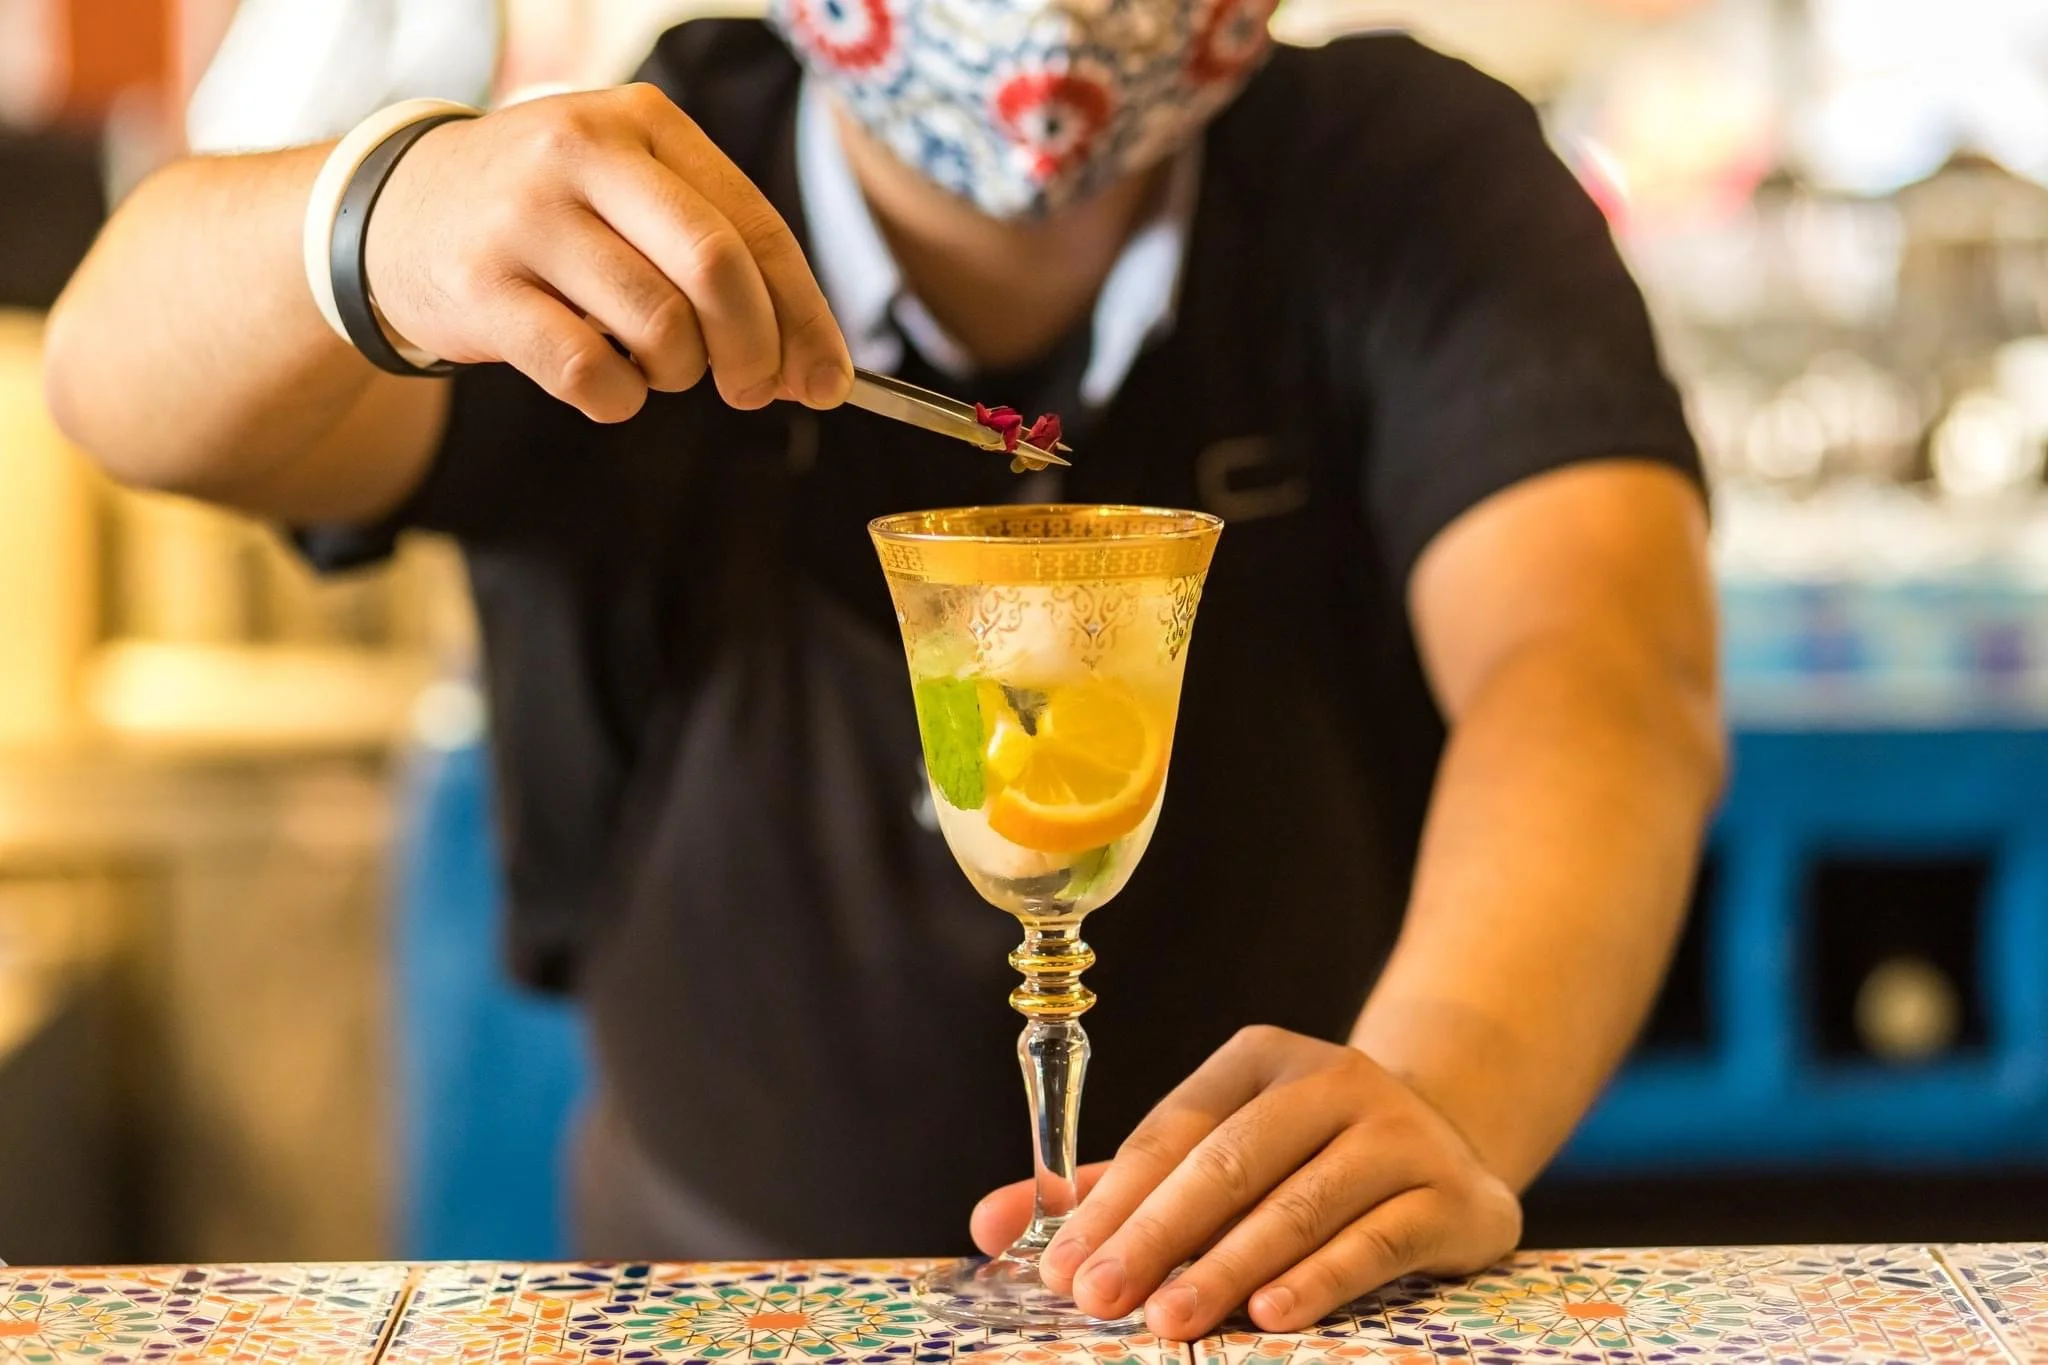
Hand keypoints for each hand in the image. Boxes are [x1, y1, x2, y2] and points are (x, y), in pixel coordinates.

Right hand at [362, 84, 850, 420]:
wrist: (394, 211)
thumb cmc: (548, 216)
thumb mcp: (632, 197)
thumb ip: (721, 264)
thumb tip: (809, 369)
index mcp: (642, 123)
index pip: (756, 228)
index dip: (805, 316)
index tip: (829, 379)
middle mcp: (582, 153)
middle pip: (717, 269)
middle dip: (756, 351)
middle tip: (754, 391)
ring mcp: (526, 219)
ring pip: (659, 328)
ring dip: (678, 374)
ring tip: (654, 366)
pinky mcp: (481, 288)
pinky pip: (587, 372)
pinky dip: (617, 398)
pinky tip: (606, 383)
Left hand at [971, 1026, 1520, 1339]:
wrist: (1451, 1147)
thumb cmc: (1299, 1160)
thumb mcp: (1213, 1155)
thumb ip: (1107, 1191)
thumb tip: (985, 1225)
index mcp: (1260, 1058)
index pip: (1173, 1131)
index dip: (1112, 1201)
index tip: (1058, 1268)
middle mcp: (1331, 1079)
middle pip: (1227, 1162)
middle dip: (1155, 1236)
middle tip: (1098, 1298)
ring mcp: (1397, 1132)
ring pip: (1298, 1203)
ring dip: (1228, 1266)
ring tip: (1168, 1320)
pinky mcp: (1448, 1194)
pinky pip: (1375, 1240)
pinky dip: (1321, 1278)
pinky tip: (1271, 1314)